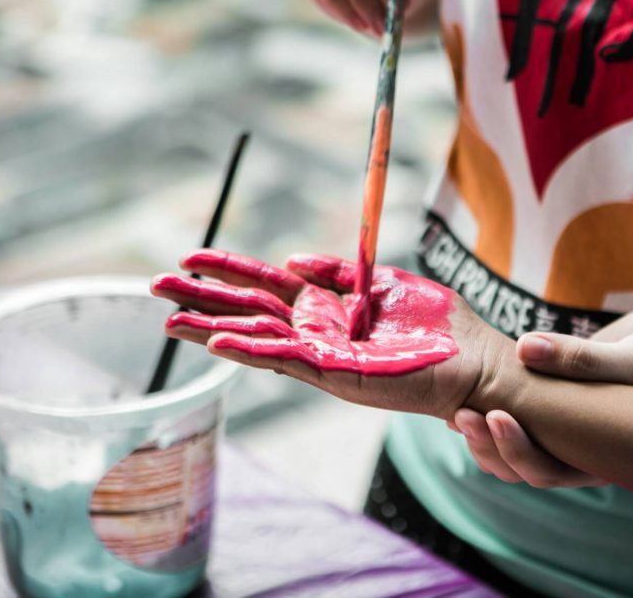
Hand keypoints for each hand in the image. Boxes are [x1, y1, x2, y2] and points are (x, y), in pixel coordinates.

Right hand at [151, 249, 501, 418]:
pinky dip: (251, 350)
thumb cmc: (437, 324)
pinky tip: (218, 342)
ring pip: (257, 338)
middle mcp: (317, 332)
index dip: (229, 270)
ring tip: (168, 320)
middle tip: (156, 286)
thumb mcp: (383, 282)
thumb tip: (294, 259)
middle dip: (203, 298)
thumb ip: (339, 271)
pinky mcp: (338, 375)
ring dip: (212, 327)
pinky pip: (286, 361)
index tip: (191, 258)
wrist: (476, 360)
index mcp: (327, 306)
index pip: (267, 284)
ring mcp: (323, 356)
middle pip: (249, 310)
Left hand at [450, 307, 632, 486]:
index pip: (548, 471)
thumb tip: (525, 347)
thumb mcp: (631, 357)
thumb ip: (580, 357)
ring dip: (484, 432)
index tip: (495, 417)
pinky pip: (518, 412)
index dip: (516, 452)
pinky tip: (471, 389)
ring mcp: (565, 425)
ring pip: (515, 444)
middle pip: (523, 465)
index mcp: (601, 454)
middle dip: (490, 444)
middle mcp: (579, 447)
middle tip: (465, 413)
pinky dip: (494, 405)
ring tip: (460, 407)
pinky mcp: (556, 398)